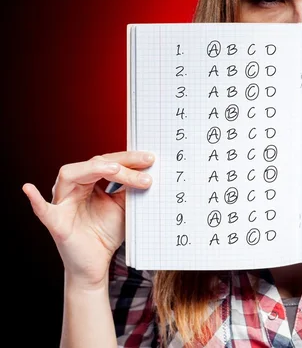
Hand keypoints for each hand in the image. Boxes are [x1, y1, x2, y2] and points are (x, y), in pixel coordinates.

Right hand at [22, 151, 154, 287]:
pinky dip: (36, 200)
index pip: (108, 163)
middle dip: (120, 163)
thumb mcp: (123, 206)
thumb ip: (129, 188)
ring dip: (96, 169)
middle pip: (94, 164)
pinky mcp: (57, 223)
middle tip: (145, 164)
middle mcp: (73, 188)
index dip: (129, 159)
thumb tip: (147, 168)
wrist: (96, 264)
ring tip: (116, 169)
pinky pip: (44, 210)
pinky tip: (28, 189)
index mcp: (89, 182)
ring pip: (72, 175)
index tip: (150, 159)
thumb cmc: (106, 232)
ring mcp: (63, 203)